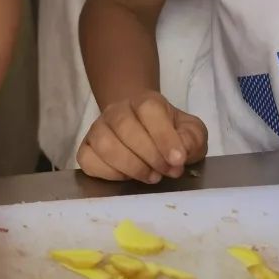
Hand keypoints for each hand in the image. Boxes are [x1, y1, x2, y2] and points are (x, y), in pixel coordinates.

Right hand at [77, 91, 206, 183]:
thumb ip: (192, 138)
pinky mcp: (86, 148)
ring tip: (150, 176)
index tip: (178, 160)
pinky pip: (87, 160)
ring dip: (131, 166)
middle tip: (167, 171)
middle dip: (150, 156)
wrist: (143, 128)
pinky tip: (126, 176)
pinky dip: (108, 173)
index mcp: (145, 101)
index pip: (148, 110)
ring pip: (104, 144)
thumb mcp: (191, 132)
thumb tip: (180, 152)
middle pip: (125, 127)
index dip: (164, 136)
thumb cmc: (170, 132)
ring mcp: (98, 128)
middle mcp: (116, 110)